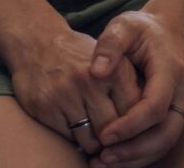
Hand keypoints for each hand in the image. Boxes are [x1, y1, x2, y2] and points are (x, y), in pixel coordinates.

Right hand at [4, 23, 141, 156]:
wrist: (36, 40)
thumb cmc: (81, 56)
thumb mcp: (112, 60)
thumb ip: (130, 88)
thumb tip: (147, 124)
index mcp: (115, 69)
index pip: (133, 114)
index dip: (132, 128)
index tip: (129, 132)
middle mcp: (90, 81)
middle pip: (112, 131)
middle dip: (113, 140)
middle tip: (111, 139)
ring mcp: (65, 95)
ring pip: (90, 141)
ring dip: (93, 143)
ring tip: (93, 133)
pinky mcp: (45, 107)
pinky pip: (68, 138)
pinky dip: (73, 138)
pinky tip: (72, 124)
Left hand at [85, 9, 183, 167]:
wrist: (167, 30)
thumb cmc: (141, 29)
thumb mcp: (124, 25)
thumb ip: (110, 44)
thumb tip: (95, 72)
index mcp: (171, 69)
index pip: (155, 106)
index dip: (131, 124)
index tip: (104, 135)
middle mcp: (183, 91)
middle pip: (167, 132)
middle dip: (135, 150)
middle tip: (104, 158)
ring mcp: (183, 105)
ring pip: (167, 142)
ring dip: (137, 157)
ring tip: (104, 163)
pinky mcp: (176, 114)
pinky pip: (163, 141)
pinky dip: (141, 154)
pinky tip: (117, 158)